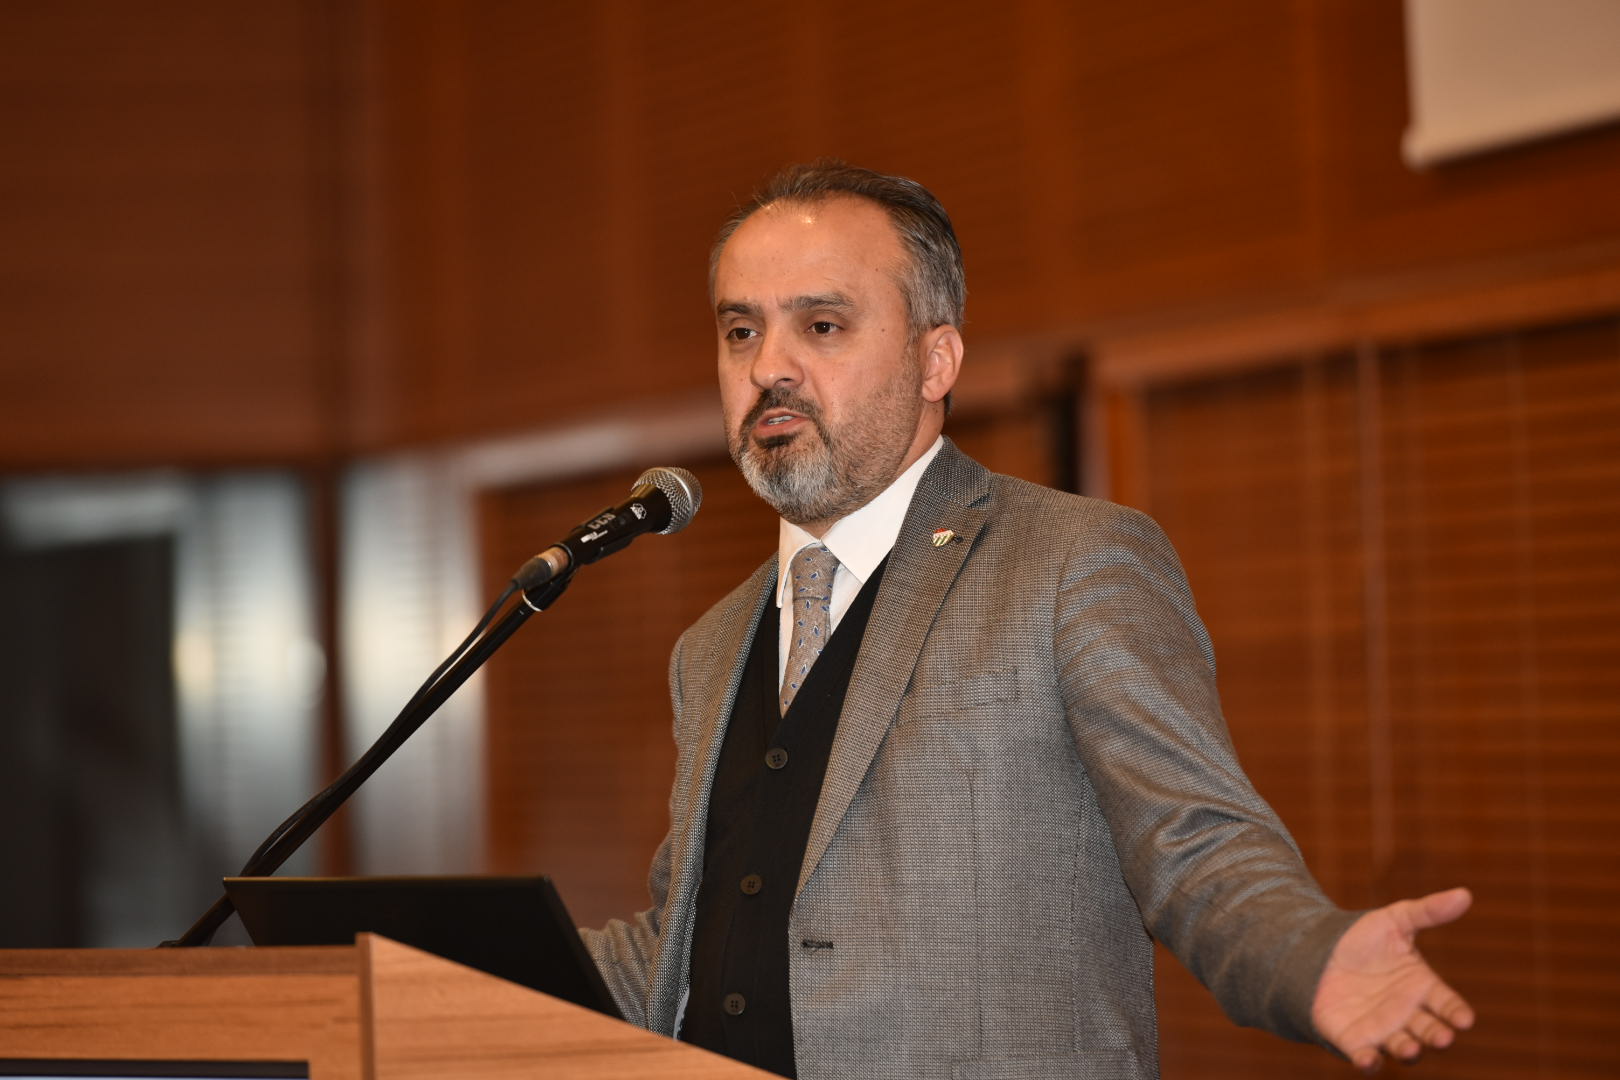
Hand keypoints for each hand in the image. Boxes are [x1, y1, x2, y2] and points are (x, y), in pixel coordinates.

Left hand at [1311, 886, 1474, 1070]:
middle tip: (1442, 1037)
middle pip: (1429, 1030)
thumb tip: (1465, 893)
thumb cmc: (1364, 940)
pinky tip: (1368, 1060)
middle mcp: (1407, 1014)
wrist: (1318, 953)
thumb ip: (1428, 911)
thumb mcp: (1394, 920)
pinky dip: (1368, 1062)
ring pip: (1402, 1047)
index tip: (1464, 1018)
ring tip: (1409, 1049)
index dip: (1456, 1013)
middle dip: (1437, 1035)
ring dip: (1407, 1051)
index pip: (1447, 1004)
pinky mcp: (1353, 1039)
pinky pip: (1364, 1056)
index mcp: (1423, 988)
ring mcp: (1382, 1029)